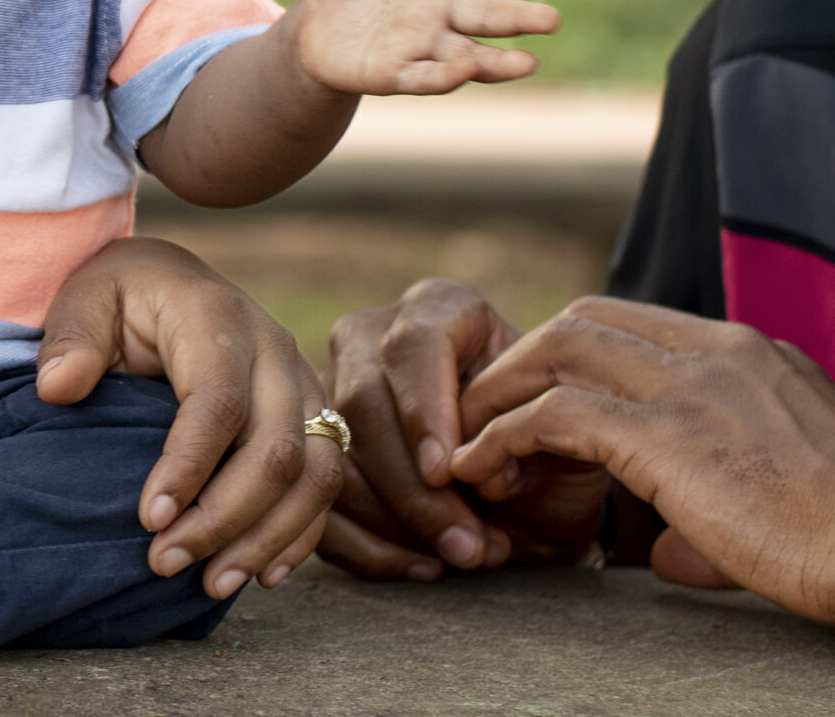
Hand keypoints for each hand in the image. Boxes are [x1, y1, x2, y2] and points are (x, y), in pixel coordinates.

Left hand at [36, 237, 342, 597]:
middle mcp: (275, 351)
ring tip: (212, 584)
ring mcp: (303, 385)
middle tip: (164, 562)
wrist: (172, 279)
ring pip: (314, 475)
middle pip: (274, 449)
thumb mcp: (85, 298)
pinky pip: (326, 484)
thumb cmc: (123, 295)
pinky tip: (260, 574)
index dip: (188, 465)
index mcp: (218, 318)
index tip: (148, 519)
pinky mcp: (315, 418)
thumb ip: (71, 339)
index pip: (217, 401)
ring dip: (267, 538)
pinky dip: (299, 533)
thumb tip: (57, 388)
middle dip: (223, 518)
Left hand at [293, 0, 560, 94]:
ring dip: (498, 62)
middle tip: (552, 20)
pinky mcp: (395, 73)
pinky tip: (464, 70)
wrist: (316, 23)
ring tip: (529, 63)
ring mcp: (424, 46)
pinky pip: (425, 77)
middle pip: (488, 16)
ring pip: (470, 55)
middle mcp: (444, 15)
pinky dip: (445, 76)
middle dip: (519, 19)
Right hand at [318, 278, 606, 579]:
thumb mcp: (562, 432)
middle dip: (414, 487)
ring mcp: (334, 391)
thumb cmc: (552, 450)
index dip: (424, 410)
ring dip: (399, 523)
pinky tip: (423, 569)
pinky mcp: (316, 451)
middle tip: (469, 545)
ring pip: (336, 457)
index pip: (411, 345)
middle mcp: (372, 337)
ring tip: (464, 559)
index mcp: (439, 309)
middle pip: (362, 403)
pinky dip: (369, 548)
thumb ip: (527, 431)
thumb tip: (474, 471)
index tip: (448, 473)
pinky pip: (320, 503)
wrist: (535, 492)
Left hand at [449, 296, 834, 622]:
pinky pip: (552, 416)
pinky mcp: (665, 437)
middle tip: (483, 409)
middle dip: (521, 361)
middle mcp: (718, 354)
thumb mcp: (782, 493)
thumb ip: (714, 504)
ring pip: (556, 350)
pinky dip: (501, 436)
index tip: (535, 397)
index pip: (634, 324)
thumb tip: (670, 555)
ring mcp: (691, 388)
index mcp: (749, 354)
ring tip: (466, 438)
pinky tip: (483, 469)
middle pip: (584, 321)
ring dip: (500, 392)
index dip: (570, 355)